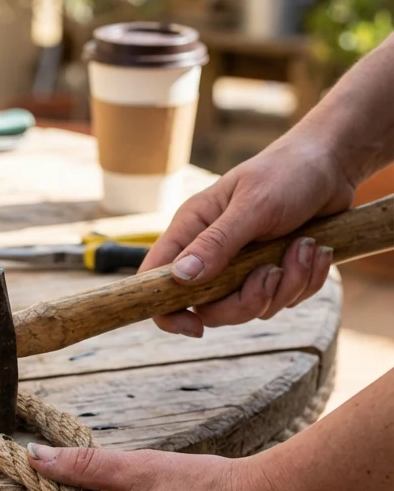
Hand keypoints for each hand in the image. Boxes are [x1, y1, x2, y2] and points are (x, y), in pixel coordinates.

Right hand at [140, 129, 354, 336]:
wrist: (333, 163)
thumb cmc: (288, 172)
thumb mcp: (253, 205)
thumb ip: (217, 242)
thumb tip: (180, 277)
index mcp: (194, 231)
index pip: (158, 280)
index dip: (168, 311)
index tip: (194, 327)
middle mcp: (213, 254)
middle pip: (211, 310)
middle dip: (249, 299)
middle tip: (273, 271)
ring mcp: (243, 268)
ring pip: (253, 308)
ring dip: (288, 283)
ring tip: (305, 246)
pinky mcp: (273, 274)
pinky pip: (284, 300)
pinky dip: (306, 280)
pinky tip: (315, 249)